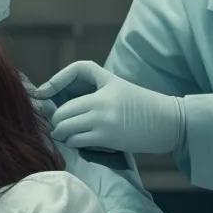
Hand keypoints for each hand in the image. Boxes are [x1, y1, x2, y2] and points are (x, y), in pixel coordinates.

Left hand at [30, 61, 185, 154]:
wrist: (170, 123)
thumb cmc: (144, 105)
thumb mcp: (119, 86)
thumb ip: (94, 88)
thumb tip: (60, 100)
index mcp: (107, 81)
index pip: (76, 70)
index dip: (55, 80)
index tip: (42, 93)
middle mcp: (101, 100)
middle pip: (62, 109)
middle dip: (57, 119)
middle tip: (59, 124)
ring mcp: (102, 120)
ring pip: (65, 128)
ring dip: (63, 133)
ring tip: (69, 134)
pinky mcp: (106, 138)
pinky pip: (76, 140)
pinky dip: (73, 142)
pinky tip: (81, 141)